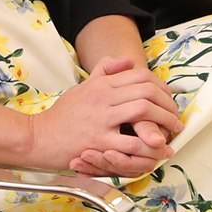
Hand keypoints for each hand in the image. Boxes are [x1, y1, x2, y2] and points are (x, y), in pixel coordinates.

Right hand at [34, 57, 181, 177]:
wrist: (36, 137)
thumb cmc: (61, 116)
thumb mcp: (82, 87)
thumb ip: (104, 72)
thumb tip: (127, 61)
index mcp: (100, 84)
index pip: (140, 76)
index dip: (161, 87)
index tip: (168, 100)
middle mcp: (102, 97)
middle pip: (146, 91)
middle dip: (168, 105)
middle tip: (175, 118)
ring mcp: (100, 119)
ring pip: (143, 112)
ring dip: (164, 122)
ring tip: (172, 132)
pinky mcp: (98, 142)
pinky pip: (131, 142)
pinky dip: (148, 146)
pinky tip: (158, 150)